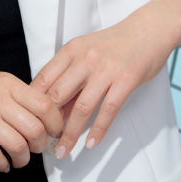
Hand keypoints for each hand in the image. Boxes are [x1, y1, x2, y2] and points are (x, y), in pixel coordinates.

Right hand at [0, 65, 63, 171]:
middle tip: (35, 150)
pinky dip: (2, 165)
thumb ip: (15, 93)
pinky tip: (1, 164)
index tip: (53, 133)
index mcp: (7, 82)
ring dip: (22, 160)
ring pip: (17, 144)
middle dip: (40, 145)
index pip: (44, 104)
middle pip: (34, 128)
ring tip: (18, 161)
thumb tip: (42, 112)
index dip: (55, 123)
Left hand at [30, 14, 172, 158]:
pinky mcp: (126, 79)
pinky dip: (98, 130)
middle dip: (48, 122)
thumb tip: (55, 110)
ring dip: (70, 133)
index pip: (43, 79)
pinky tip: (91, 143)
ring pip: (81, 107)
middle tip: (44, 141)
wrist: (148, 30)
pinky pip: (108, 110)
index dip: (35, 104)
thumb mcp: (87, 52)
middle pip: (58, 95)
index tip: (33, 122)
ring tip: (64, 150)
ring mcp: (106, 69)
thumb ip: (71, 77)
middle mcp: (85, 58)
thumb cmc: (115, 44)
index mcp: (71, 49)